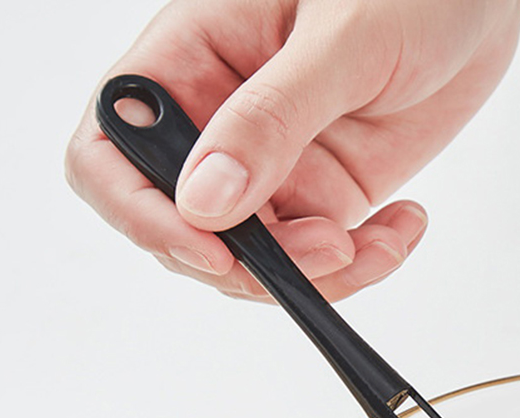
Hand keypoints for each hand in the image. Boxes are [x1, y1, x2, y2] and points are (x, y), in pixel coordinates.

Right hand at [66, 0, 519, 300]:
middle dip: (251, 262)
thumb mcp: (338, 41)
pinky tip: (405, 227)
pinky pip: (324, 258)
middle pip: (187, 227)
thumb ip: (270, 120)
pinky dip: (363, 265)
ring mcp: (278, 167)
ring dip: (317, 274)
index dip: (142, 213)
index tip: (212, 249)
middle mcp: (224, 123)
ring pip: (259, 259)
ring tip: (380, 240)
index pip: (114, 151)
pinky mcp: (331, 193)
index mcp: (193, 61)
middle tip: (326, 248)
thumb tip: (204, 202)